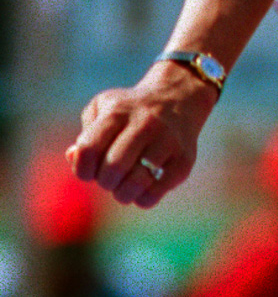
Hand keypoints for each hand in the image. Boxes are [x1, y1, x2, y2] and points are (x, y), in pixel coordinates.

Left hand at [66, 60, 217, 207]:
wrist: (178, 97)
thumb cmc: (130, 111)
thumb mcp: (103, 109)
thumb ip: (85, 135)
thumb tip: (73, 157)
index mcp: (118, 112)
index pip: (87, 151)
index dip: (82, 169)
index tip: (90, 169)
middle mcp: (145, 123)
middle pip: (112, 169)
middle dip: (104, 181)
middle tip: (111, 177)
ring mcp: (168, 140)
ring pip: (135, 184)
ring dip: (122, 193)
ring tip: (125, 185)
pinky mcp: (185, 159)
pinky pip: (155, 193)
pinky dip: (143, 199)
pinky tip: (144, 187)